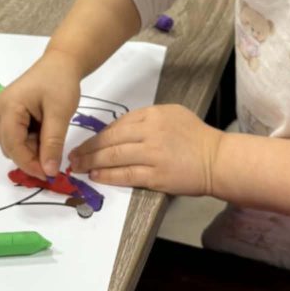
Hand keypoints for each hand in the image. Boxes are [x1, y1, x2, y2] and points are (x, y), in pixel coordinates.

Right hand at [0, 49, 83, 179]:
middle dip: (31, 158)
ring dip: (31, 150)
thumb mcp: (59, 113)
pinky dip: (31, 141)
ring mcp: (2, 112)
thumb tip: (48, 172)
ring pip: (14, 144)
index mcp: (8, 107)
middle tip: (54, 161)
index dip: (30, 164)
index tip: (49, 175)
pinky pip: (17, 136)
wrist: (62, 62)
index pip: (14, 145)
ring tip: (52, 142)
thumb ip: (52, 143)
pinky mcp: (10, 113)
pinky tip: (46, 135)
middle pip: (11, 146)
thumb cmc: (60, 82)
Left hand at [68, 104, 223, 195]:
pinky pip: (126, 175)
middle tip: (73, 155)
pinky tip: (96, 175)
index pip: (118, 124)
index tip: (86, 142)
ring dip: (92, 162)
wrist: (216, 159)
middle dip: (88, 148)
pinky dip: (108, 175)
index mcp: (153, 114)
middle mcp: (150, 132)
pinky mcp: (156, 175)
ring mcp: (152, 154)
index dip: (98, 135)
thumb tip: (120, 130)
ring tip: (78, 167)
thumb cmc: (196, 137)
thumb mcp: (172, 115)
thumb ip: (147, 119)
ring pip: (114, 156)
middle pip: (111, 139)